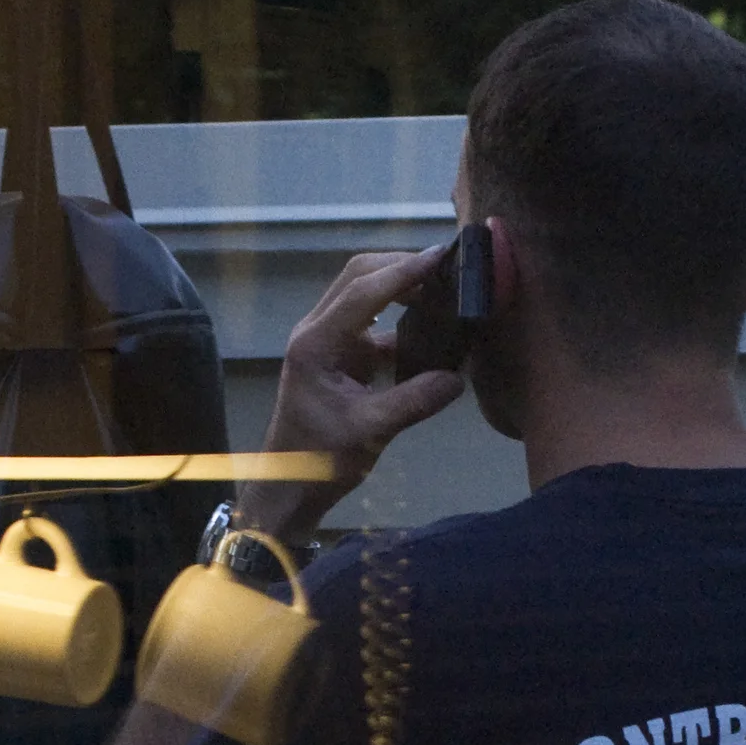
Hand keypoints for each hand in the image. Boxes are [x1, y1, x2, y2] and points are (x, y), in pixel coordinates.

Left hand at [241, 246, 467, 542]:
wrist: (288, 487)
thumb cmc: (318, 461)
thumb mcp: (370, 432)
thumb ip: (413, 402)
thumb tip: (457, 378)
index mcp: (315, 343)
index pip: (363, 291)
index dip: (403, 271)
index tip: (441, 257)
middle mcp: (315, 332)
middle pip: (358, 276)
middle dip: (401, 267)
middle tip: (446, 268)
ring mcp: (325, 342)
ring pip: (363, 295)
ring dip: (399, 288)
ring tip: (442, 289)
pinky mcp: (337, 356)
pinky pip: (370, 323)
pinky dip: (399, 320)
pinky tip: (430, 329)